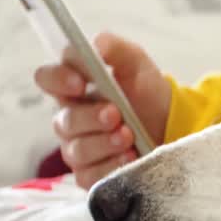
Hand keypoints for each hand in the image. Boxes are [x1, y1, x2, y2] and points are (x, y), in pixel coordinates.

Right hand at [33, 33, 171, 188]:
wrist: (173, 125)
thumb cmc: (147, 92)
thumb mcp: (137, 64)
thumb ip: (115, 49)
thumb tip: (97, 43)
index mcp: (74, 87)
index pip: (47, 79)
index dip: (57, 80)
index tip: (79, 83)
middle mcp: (71, 119)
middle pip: (64, 121)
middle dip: (90, 118)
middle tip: (116, 114)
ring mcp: (79, 149)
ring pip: (77, 150)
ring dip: (104, 143)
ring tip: (129, 136)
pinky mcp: (92, 174)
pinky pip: (90, 176)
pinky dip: (111, 167)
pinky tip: (129, 159)